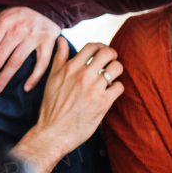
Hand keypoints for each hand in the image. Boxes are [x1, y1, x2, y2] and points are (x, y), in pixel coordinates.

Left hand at [0, 7, 60, 93]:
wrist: (46, 3)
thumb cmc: (18, 11)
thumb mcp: (1, 12)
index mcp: (3, 22)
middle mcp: (18, 29)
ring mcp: (34, 36)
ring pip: (16, 63)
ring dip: (4, 79)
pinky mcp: (49, 42)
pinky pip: (41, 64)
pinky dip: (34, 78)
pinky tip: (26, 88)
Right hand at [16, 39, 123, 172]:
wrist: (53, 133)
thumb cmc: (51, 106)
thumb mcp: (51, 79)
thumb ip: (59, 58)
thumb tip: (61, 40)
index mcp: (70, 68)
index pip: (92, 46)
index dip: (100, 47)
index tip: (101, 54)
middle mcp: (83, 75)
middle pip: (108, 53)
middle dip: (112, 55)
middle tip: (111, 63)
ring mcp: (94, 89)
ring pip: (117, 68)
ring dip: (116, 71)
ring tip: (111, 78)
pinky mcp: (103, 103)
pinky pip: (119, 87)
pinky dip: (117, 88)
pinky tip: (110, 93)